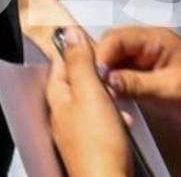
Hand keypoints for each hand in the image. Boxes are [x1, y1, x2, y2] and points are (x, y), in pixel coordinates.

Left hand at [44, 27, 130, 176]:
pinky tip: (123, 124)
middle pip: (77, 81)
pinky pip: (102, 123)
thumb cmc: (98, 145)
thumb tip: (69, 34)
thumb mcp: (90, 94)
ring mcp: (75, 130)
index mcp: (57, 96)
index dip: (77, 49)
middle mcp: (62, 113)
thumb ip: (80, 64)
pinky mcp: (91, 145)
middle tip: (111, 77)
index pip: (61, 61)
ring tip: (118, 101)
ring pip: (92, 102)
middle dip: (97, 77)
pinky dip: (114, 119)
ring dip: (108, 98)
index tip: (94, 44)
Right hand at [94, 25, 180, 164]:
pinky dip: (116, 86)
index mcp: (155, 39)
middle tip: (97, 88)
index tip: (96, 76)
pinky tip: (114, 99)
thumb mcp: (170, 90)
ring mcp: (146, 60)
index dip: (102, 55)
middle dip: (102, 66)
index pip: (117, 38)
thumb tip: (106, 80)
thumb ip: (136, 83)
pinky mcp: (146, 75)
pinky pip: (123, 76)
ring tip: (104, 95)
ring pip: (115, 62)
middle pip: (112, 48)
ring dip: (108, 78)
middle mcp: (147, 45)